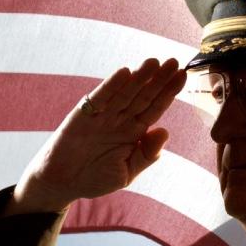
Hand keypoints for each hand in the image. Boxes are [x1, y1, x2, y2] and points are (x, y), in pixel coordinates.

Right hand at [7, 58, 186, 214]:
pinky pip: (100, 98)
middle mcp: (120, 120)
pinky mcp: (83, 115)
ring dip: (139, 77)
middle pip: (143, 96)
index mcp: (133, 133)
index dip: (169, 92)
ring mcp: (102, 116)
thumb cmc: (94, 178)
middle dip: (158, 79)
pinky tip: (124, 73)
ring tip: (154, 62)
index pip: (155, 108)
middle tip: (174, 62)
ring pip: (124, 93)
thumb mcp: (126, 173)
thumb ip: (146, 155)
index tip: (183, 76)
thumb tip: (165, 132)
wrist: (61, 183)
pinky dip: (111, 86)